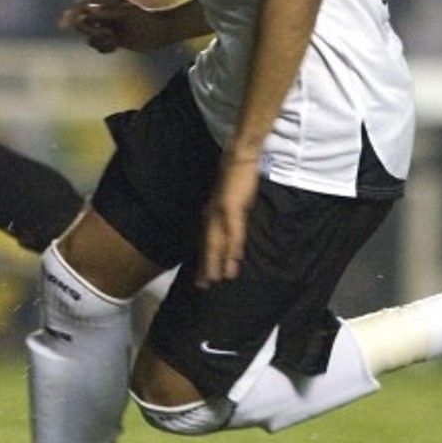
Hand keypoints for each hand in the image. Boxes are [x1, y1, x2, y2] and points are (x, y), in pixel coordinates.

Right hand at [59, 0, 169, 53]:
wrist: (160, 32)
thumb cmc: (144, 19)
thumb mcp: (124, 14)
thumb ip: (105, 13)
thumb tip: (86, 10)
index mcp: (104, 2)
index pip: (80, 7)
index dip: (70, 15)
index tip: (63, 25)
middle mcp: (103, 13)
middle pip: (82, 23)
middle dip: (90, 31)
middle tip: (107, 34)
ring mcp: (106, 26)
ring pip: (89, 37)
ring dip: (99, 41)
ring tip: (114, 40)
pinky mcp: (111, 38)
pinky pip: (98, 46)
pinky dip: (105, 48)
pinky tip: (117, 45)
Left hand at [199, 155, 260, 286]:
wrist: (239, 156)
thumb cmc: (236, 175)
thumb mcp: (229, 197)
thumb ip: (227, 213)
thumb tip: (229, 228)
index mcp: (211, 212)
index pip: (206, 239)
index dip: (204, 258)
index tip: (201, 275)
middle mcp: (212, 213)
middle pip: (207, 244)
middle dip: (205, 265)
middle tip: (203, 285)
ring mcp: (220, 211)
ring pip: (218, 242)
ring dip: (218, 262)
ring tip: (218, 279)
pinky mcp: (232, 208)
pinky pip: (233, 233)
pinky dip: (233, 248)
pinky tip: (234, 261)